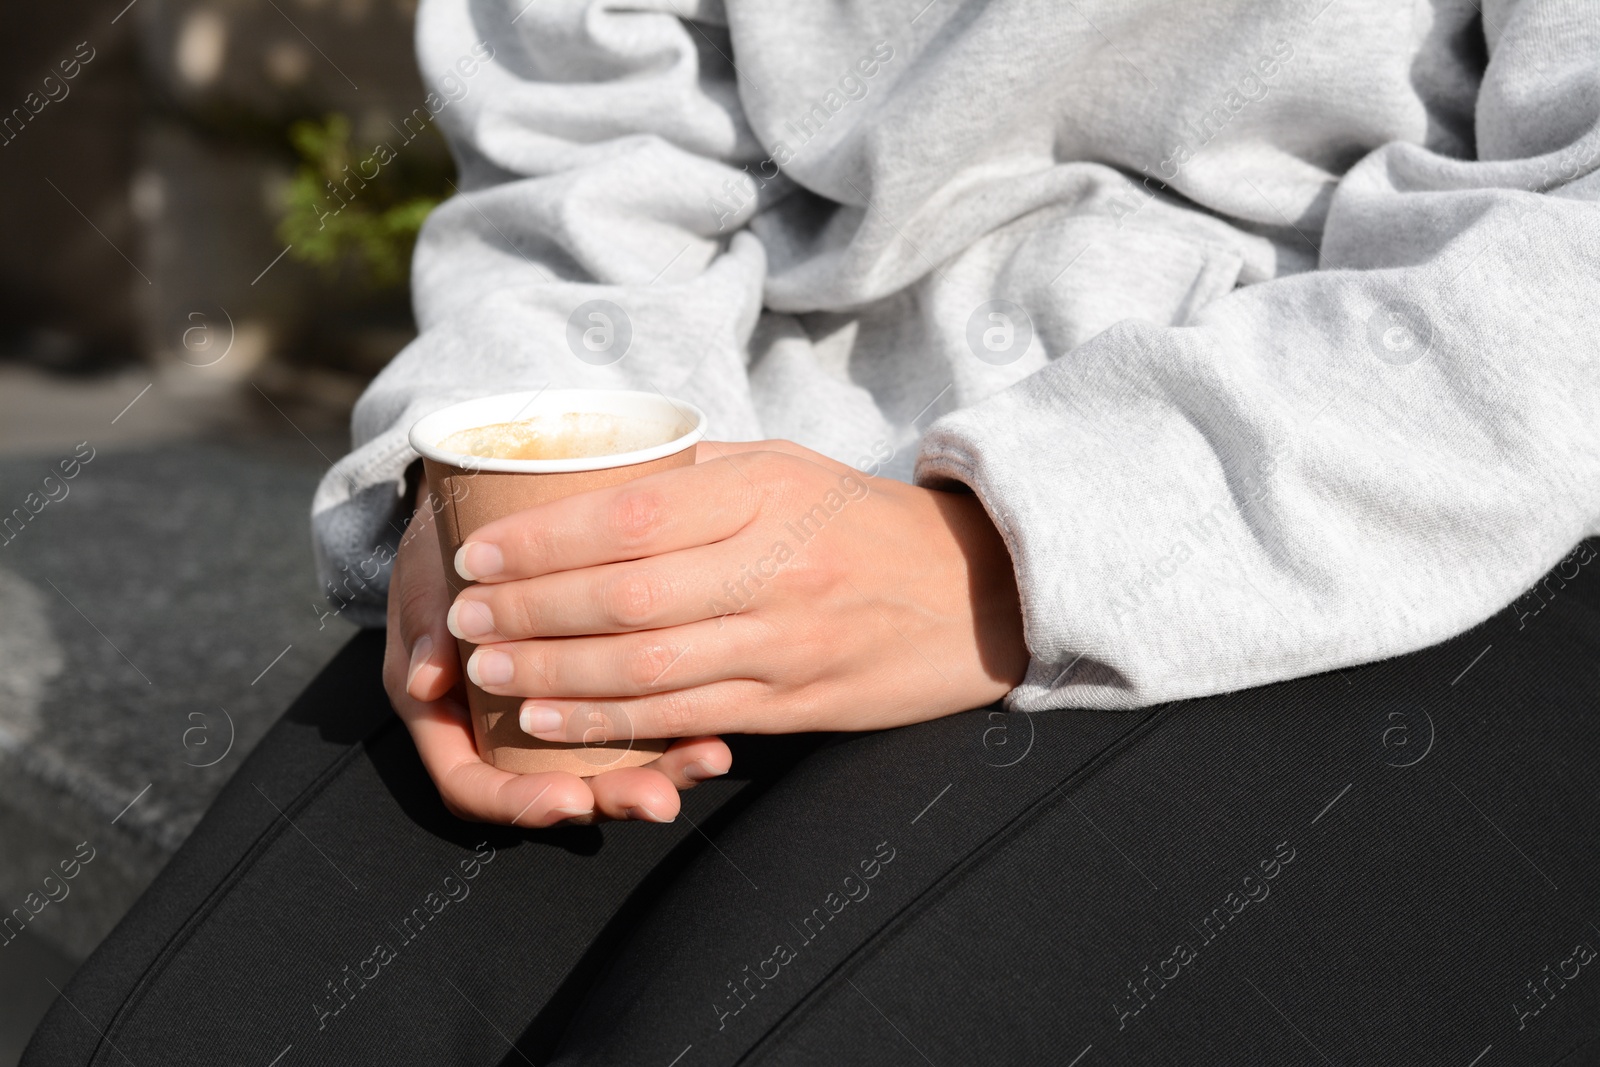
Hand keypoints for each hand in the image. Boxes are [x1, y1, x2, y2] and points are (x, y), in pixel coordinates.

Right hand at [383, 480, 732, 827]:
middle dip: (611, 798)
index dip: (519, 801)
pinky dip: (683, 729)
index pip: (474, 785)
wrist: (486, 511)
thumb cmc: (447, 549)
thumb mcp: (426, 577)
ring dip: (661, 771)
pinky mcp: (611, 689)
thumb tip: (425, 681)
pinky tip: (719, 732)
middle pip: (558, 791)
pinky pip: (646, 724)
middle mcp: (509, 731)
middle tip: (658, 800)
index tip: (567, 798)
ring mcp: (564, 716)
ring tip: (708, 760)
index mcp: (451, 718)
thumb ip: (425, 625)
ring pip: (609, 767)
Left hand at [444, 440, 1027, 746]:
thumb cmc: (863, 519)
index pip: (632, 518)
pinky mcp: (796, 703)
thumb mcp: (789, 467)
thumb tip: (593, 472)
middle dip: (530, 614)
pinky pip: (688, 719)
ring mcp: (787, 643)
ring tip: (488, 672)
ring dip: (554, 678)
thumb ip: (697, 473)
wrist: (976, 594)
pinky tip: (552, 722)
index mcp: (767, 494)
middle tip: (464, 618)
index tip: (480, 554)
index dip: (544, 542)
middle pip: (627, 599)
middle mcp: (776, 569)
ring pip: (649, 671)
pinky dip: (612, 725)